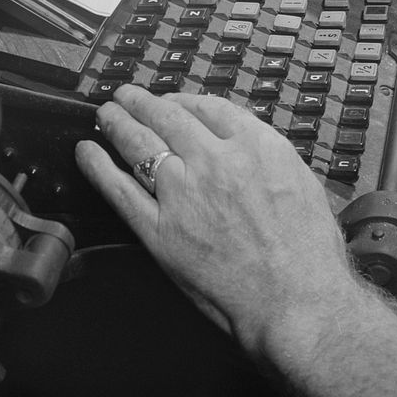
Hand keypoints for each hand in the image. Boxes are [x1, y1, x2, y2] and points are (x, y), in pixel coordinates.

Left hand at [74, 86, 352, 354]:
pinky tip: (87, 153)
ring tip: (106, 113)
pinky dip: (99, 168)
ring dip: (118, 122)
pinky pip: (120, 191)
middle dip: (143, 102)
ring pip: (139, 144)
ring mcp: (182, 193)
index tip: (174, 102)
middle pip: (168, 117)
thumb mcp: (302, 182)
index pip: (208, 107)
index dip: (184, 100)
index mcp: (254, 145)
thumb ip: (268, 158)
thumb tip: (247, 148)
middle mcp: (214, 160)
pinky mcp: (159, 231)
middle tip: (127, 96)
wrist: (297, 300)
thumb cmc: (310, 253)